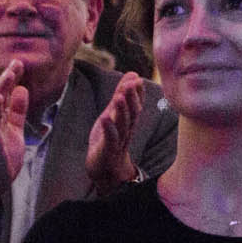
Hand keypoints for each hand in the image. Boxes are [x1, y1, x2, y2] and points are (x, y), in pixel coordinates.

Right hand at [0, 60, 27, 218]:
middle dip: (7, 77)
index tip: (20, 63)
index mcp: (0, 116)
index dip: (13, 78)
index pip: (6, 93)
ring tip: (9, 74)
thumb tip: (22, 90)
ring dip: (0, 88)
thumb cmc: (3, 155)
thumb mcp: (15, 128)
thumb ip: (17, 111)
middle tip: (17, 62)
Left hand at [86, 71, 144, 194]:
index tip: (136, 78)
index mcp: (129, 120)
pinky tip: (105, 118)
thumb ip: (122, 94)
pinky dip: (108, 128)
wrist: (106, 169)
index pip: (136, 104)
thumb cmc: (110, 138)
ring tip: (118, 97)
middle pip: (132, 113)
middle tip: (132, 83)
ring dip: (122, 111)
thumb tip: (133, 73)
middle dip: (131, 97)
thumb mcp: (115, 113)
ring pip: (123, 124)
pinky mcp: (108, 151)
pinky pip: (110, 139)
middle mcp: (127, 130)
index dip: (136, 92)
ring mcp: (118, 140)